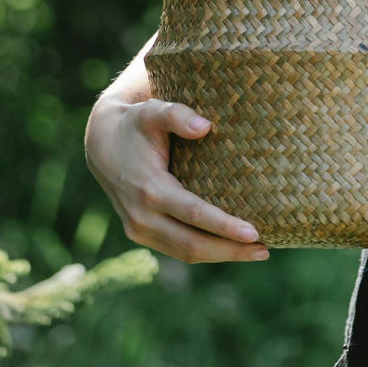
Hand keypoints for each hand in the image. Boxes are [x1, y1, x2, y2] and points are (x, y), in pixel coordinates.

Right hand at [85, 96, 268, 263]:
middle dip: (230, 250)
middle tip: (265, 250)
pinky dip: (204, 251)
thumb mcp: (154, 111)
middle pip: (192, 244)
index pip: (194, 214)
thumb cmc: (136, 123)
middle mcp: (141, 217)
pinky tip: (230, 247)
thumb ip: (178, 115)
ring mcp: (138, 229)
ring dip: (221, 256)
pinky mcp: (140, 233)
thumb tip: (206, 127)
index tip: (254, 232)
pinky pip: (176, 249)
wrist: (102, 142)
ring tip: (257, 252)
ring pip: (185, 252)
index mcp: (149, 189)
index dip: (224, 226)